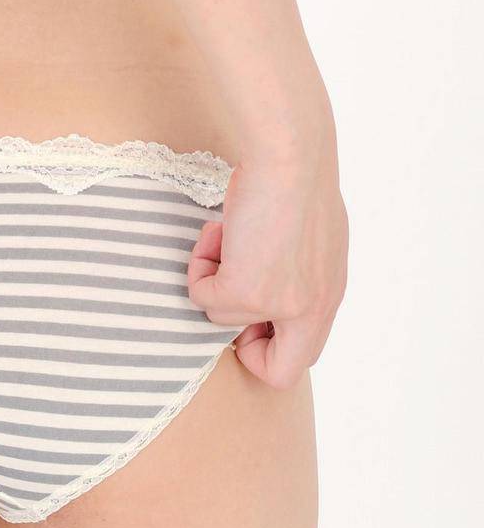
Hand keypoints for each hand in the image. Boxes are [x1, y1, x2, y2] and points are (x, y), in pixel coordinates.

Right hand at [186, 145, 348, 386]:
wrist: (289, 156)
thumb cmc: (297, 177)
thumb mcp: (312, 239)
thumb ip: (298, 271)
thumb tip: (270, 274)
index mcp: (327, 296)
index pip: (301, 358)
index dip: (267, 340)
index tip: (250, 300)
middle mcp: (309, 308)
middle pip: (277, 371)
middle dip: (242, 333)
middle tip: (234, 286)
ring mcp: (278, 304)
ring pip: (223, 318)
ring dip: (214, 277)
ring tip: (225, 236)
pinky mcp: (245, 289)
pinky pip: (202, 294)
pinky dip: (199, 264)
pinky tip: (218, 230)